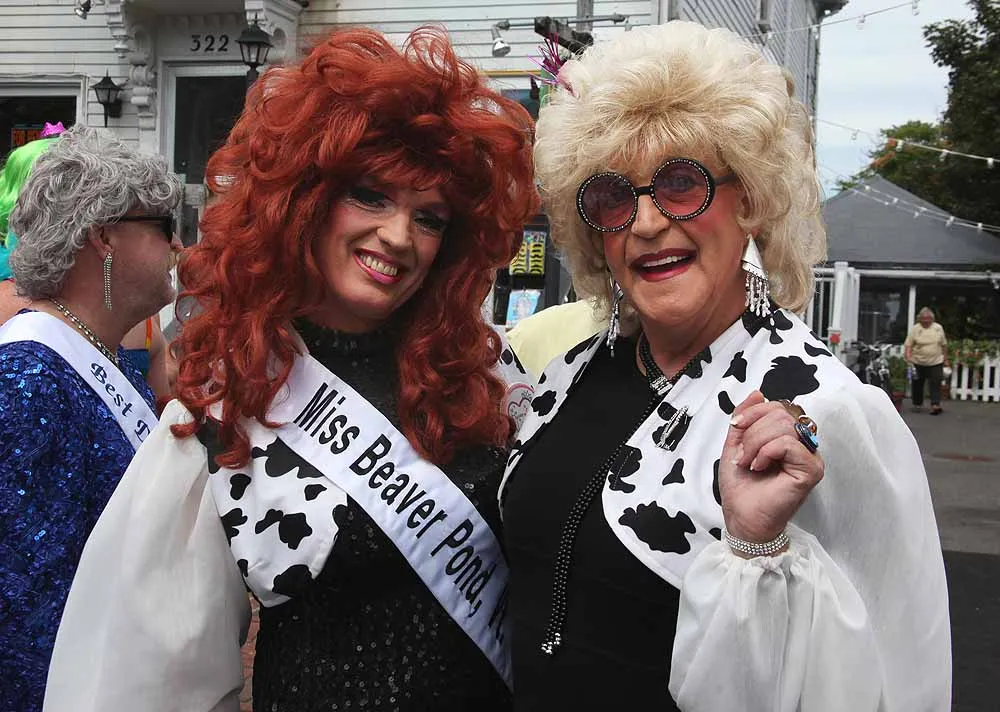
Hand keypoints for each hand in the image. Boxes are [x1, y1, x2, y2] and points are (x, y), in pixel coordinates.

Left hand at [719, 391, 823, 544]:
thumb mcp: (736, 444)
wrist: (742, 516)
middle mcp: (803, 444)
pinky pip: (789, 444)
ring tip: (749, 463)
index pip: (777, 406)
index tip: (735, 427)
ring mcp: (811, 457)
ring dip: (756, 443)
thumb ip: (745, 418)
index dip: (753, 412)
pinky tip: (759, 467)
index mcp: (787, 436)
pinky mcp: (812, 470)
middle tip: (742, 456)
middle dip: (752, 431)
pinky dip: (767, 452)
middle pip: (780, 413)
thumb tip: (758, 393)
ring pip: (784, 426)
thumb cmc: (741, 486)